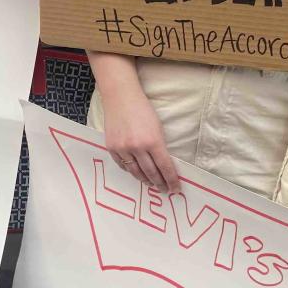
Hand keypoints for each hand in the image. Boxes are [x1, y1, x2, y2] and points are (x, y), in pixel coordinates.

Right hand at [100, 80, 179, 194]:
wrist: (120, 97)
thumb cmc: (142, 109)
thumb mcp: (158, 127)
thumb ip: (160, 146)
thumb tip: (163, 164)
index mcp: (153, 141)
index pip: (165, 167)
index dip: (171, 180)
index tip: (176, 189)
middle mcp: (137, 147)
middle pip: (151, 173)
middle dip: (159, 183)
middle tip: (164, 189)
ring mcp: (123, 149)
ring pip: (136, 172)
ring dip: (145, 180)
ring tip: (151, 184)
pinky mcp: (112, 148)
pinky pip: (123, 165)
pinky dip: (131, 171)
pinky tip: (136, 173)